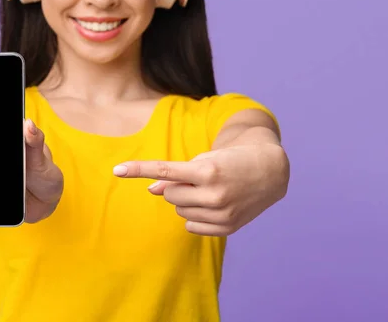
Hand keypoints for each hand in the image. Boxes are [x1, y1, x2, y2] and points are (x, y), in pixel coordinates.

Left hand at [113, 144, 288, 235]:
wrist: (270, 171)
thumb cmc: (231, 160)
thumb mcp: (205, 160)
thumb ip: (176, 176)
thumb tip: (151, 190)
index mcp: (207, 171)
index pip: (165, 170)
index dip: (138, 169)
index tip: (117, 169)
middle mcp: (214, 194)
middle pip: (169, 194)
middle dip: (177, 187)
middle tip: (199, 179)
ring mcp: (221, 213)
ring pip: (179, 210)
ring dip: (188, 201)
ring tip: (211, 191)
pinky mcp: (226, 228)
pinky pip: (191, 226)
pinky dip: (196, 216)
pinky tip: (214, 206)